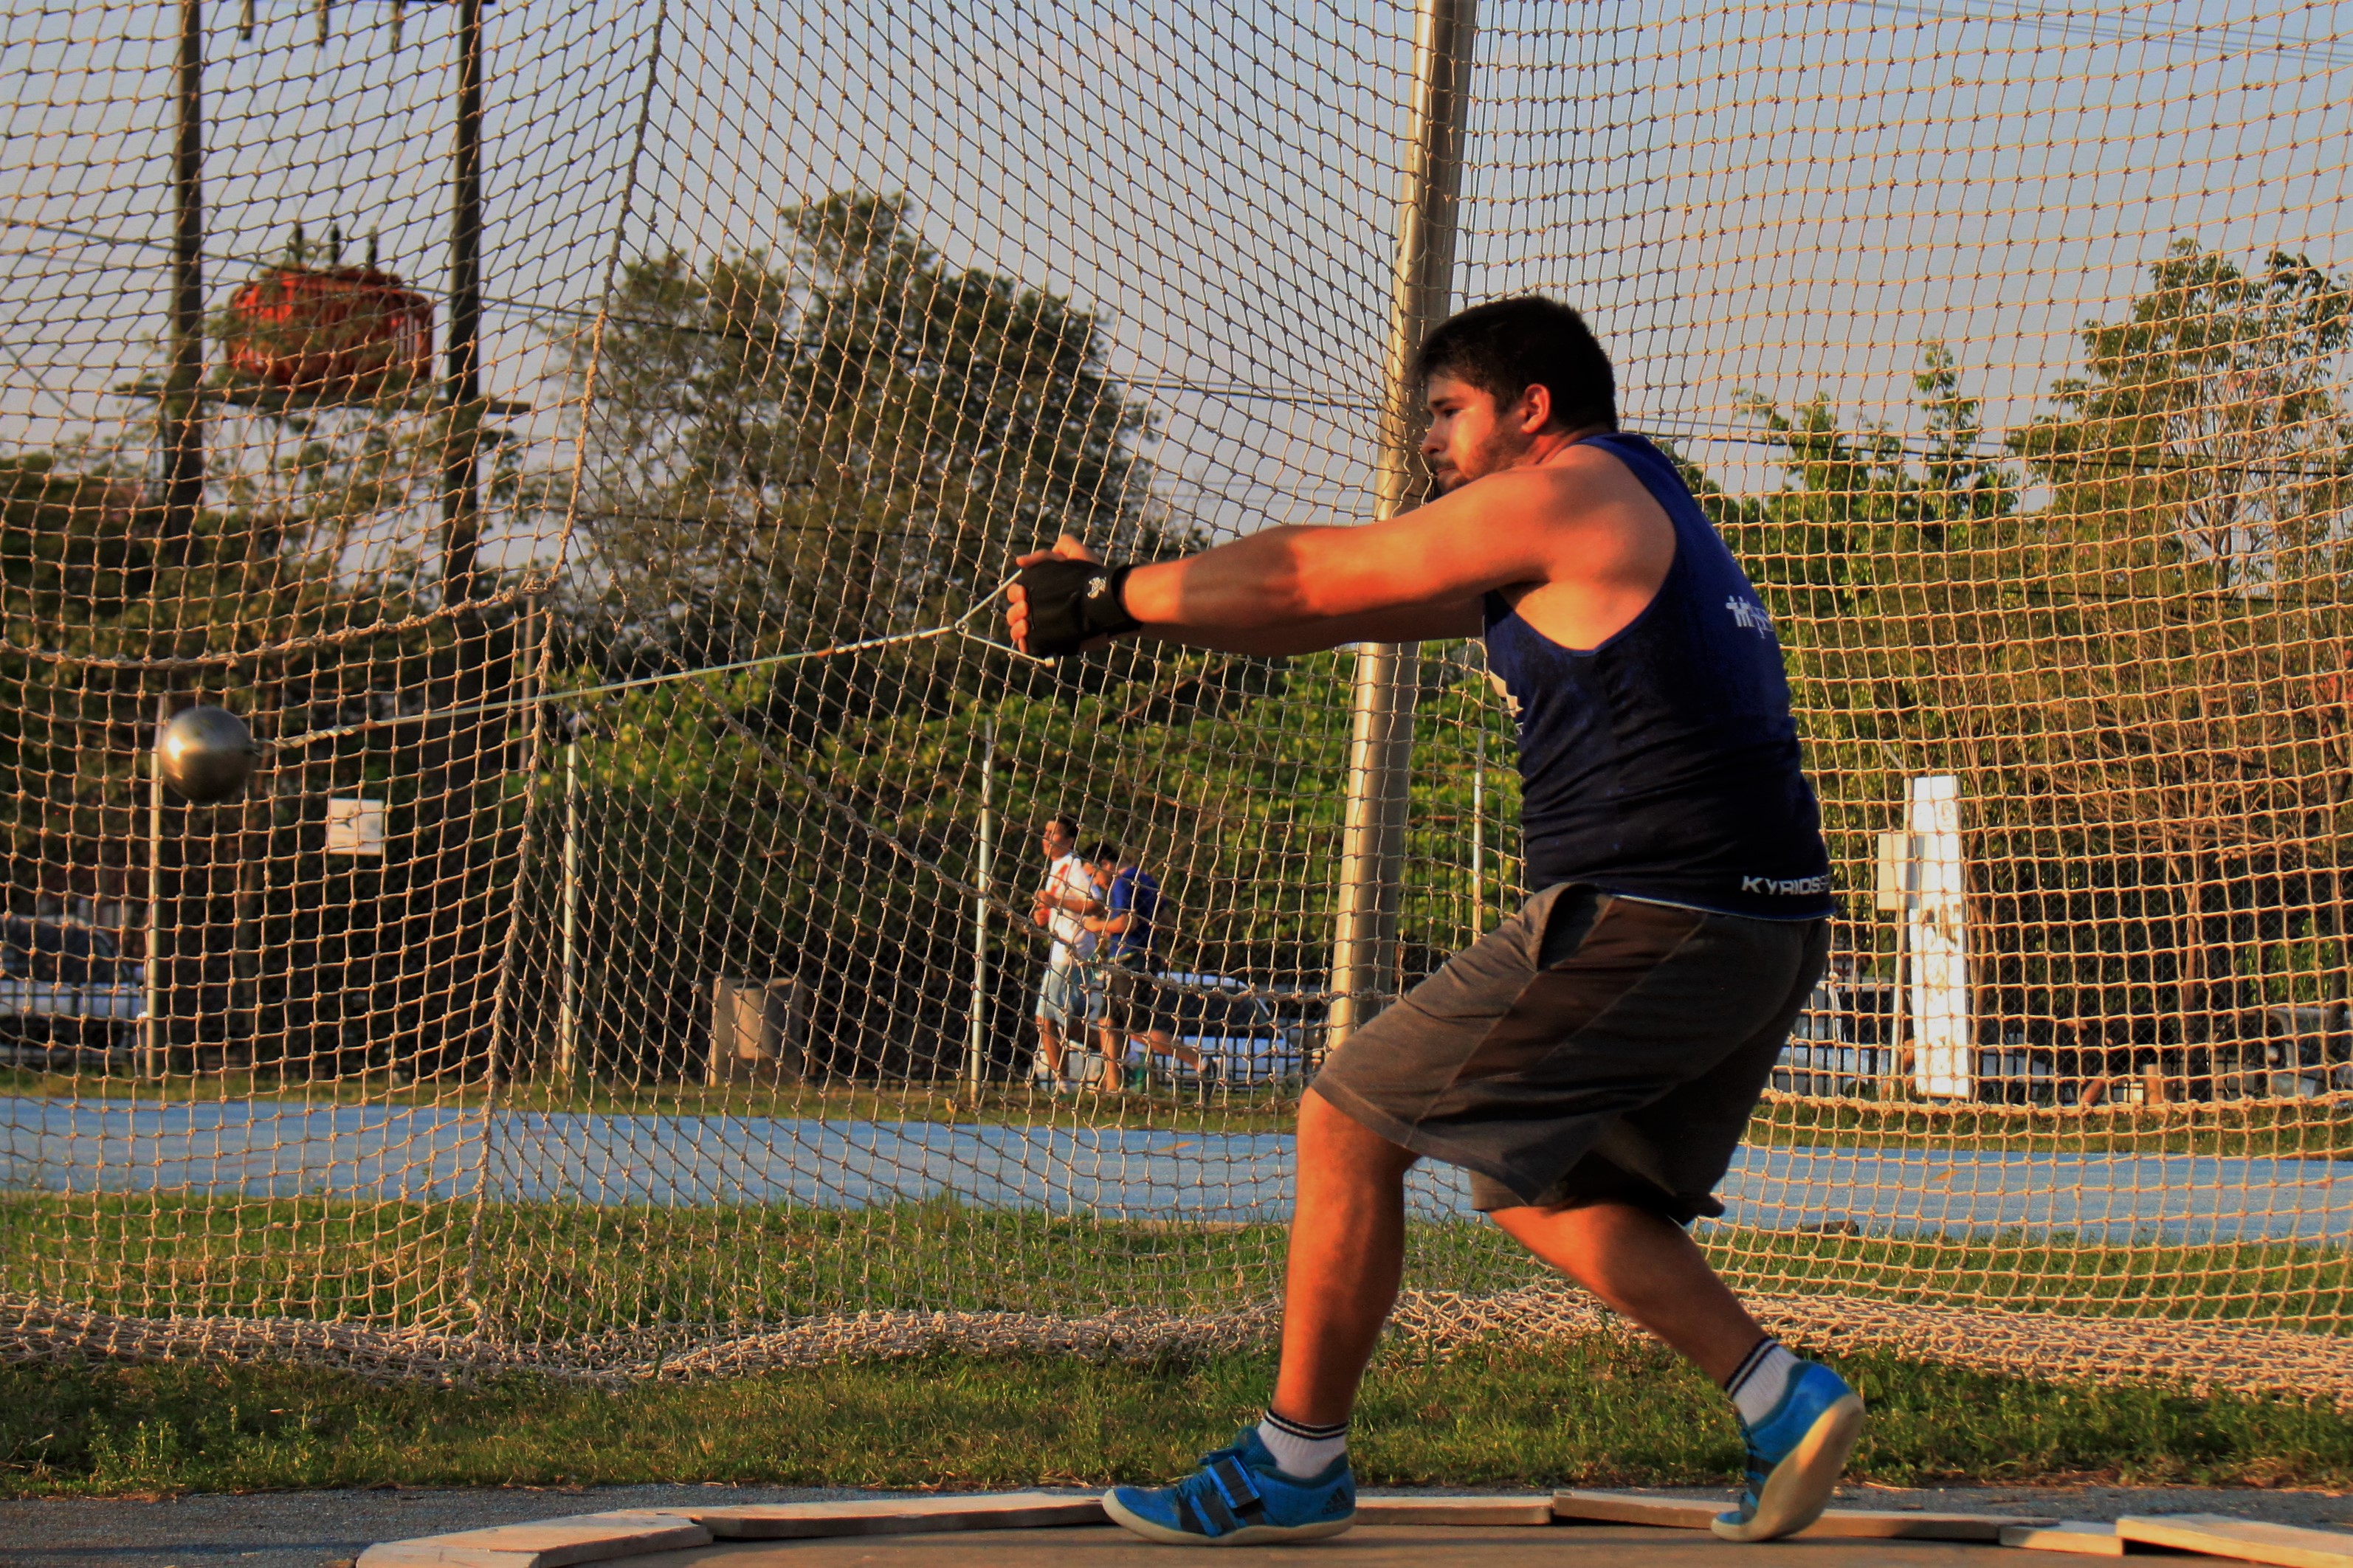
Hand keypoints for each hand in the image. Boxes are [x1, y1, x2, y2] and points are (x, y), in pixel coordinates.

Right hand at [1007, 533, 1100, 654]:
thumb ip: (1051, 552)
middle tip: (1027, 608)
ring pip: (1020, 629)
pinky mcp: (1056, 640)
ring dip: (1016, 627)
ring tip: (1026, 624)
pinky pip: (1033, 645)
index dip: (1015, 593)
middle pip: (1015, 611)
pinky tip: (1026, 639)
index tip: (1023, 593)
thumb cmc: (1094, 575)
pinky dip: (1025, 644)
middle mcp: (1041, 607)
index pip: (1017, 592)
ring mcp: (1047, 624)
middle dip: (1015, 610)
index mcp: (1041, 589)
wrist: (1112, 599)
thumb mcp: (1075, 554)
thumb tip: (1020, 561)